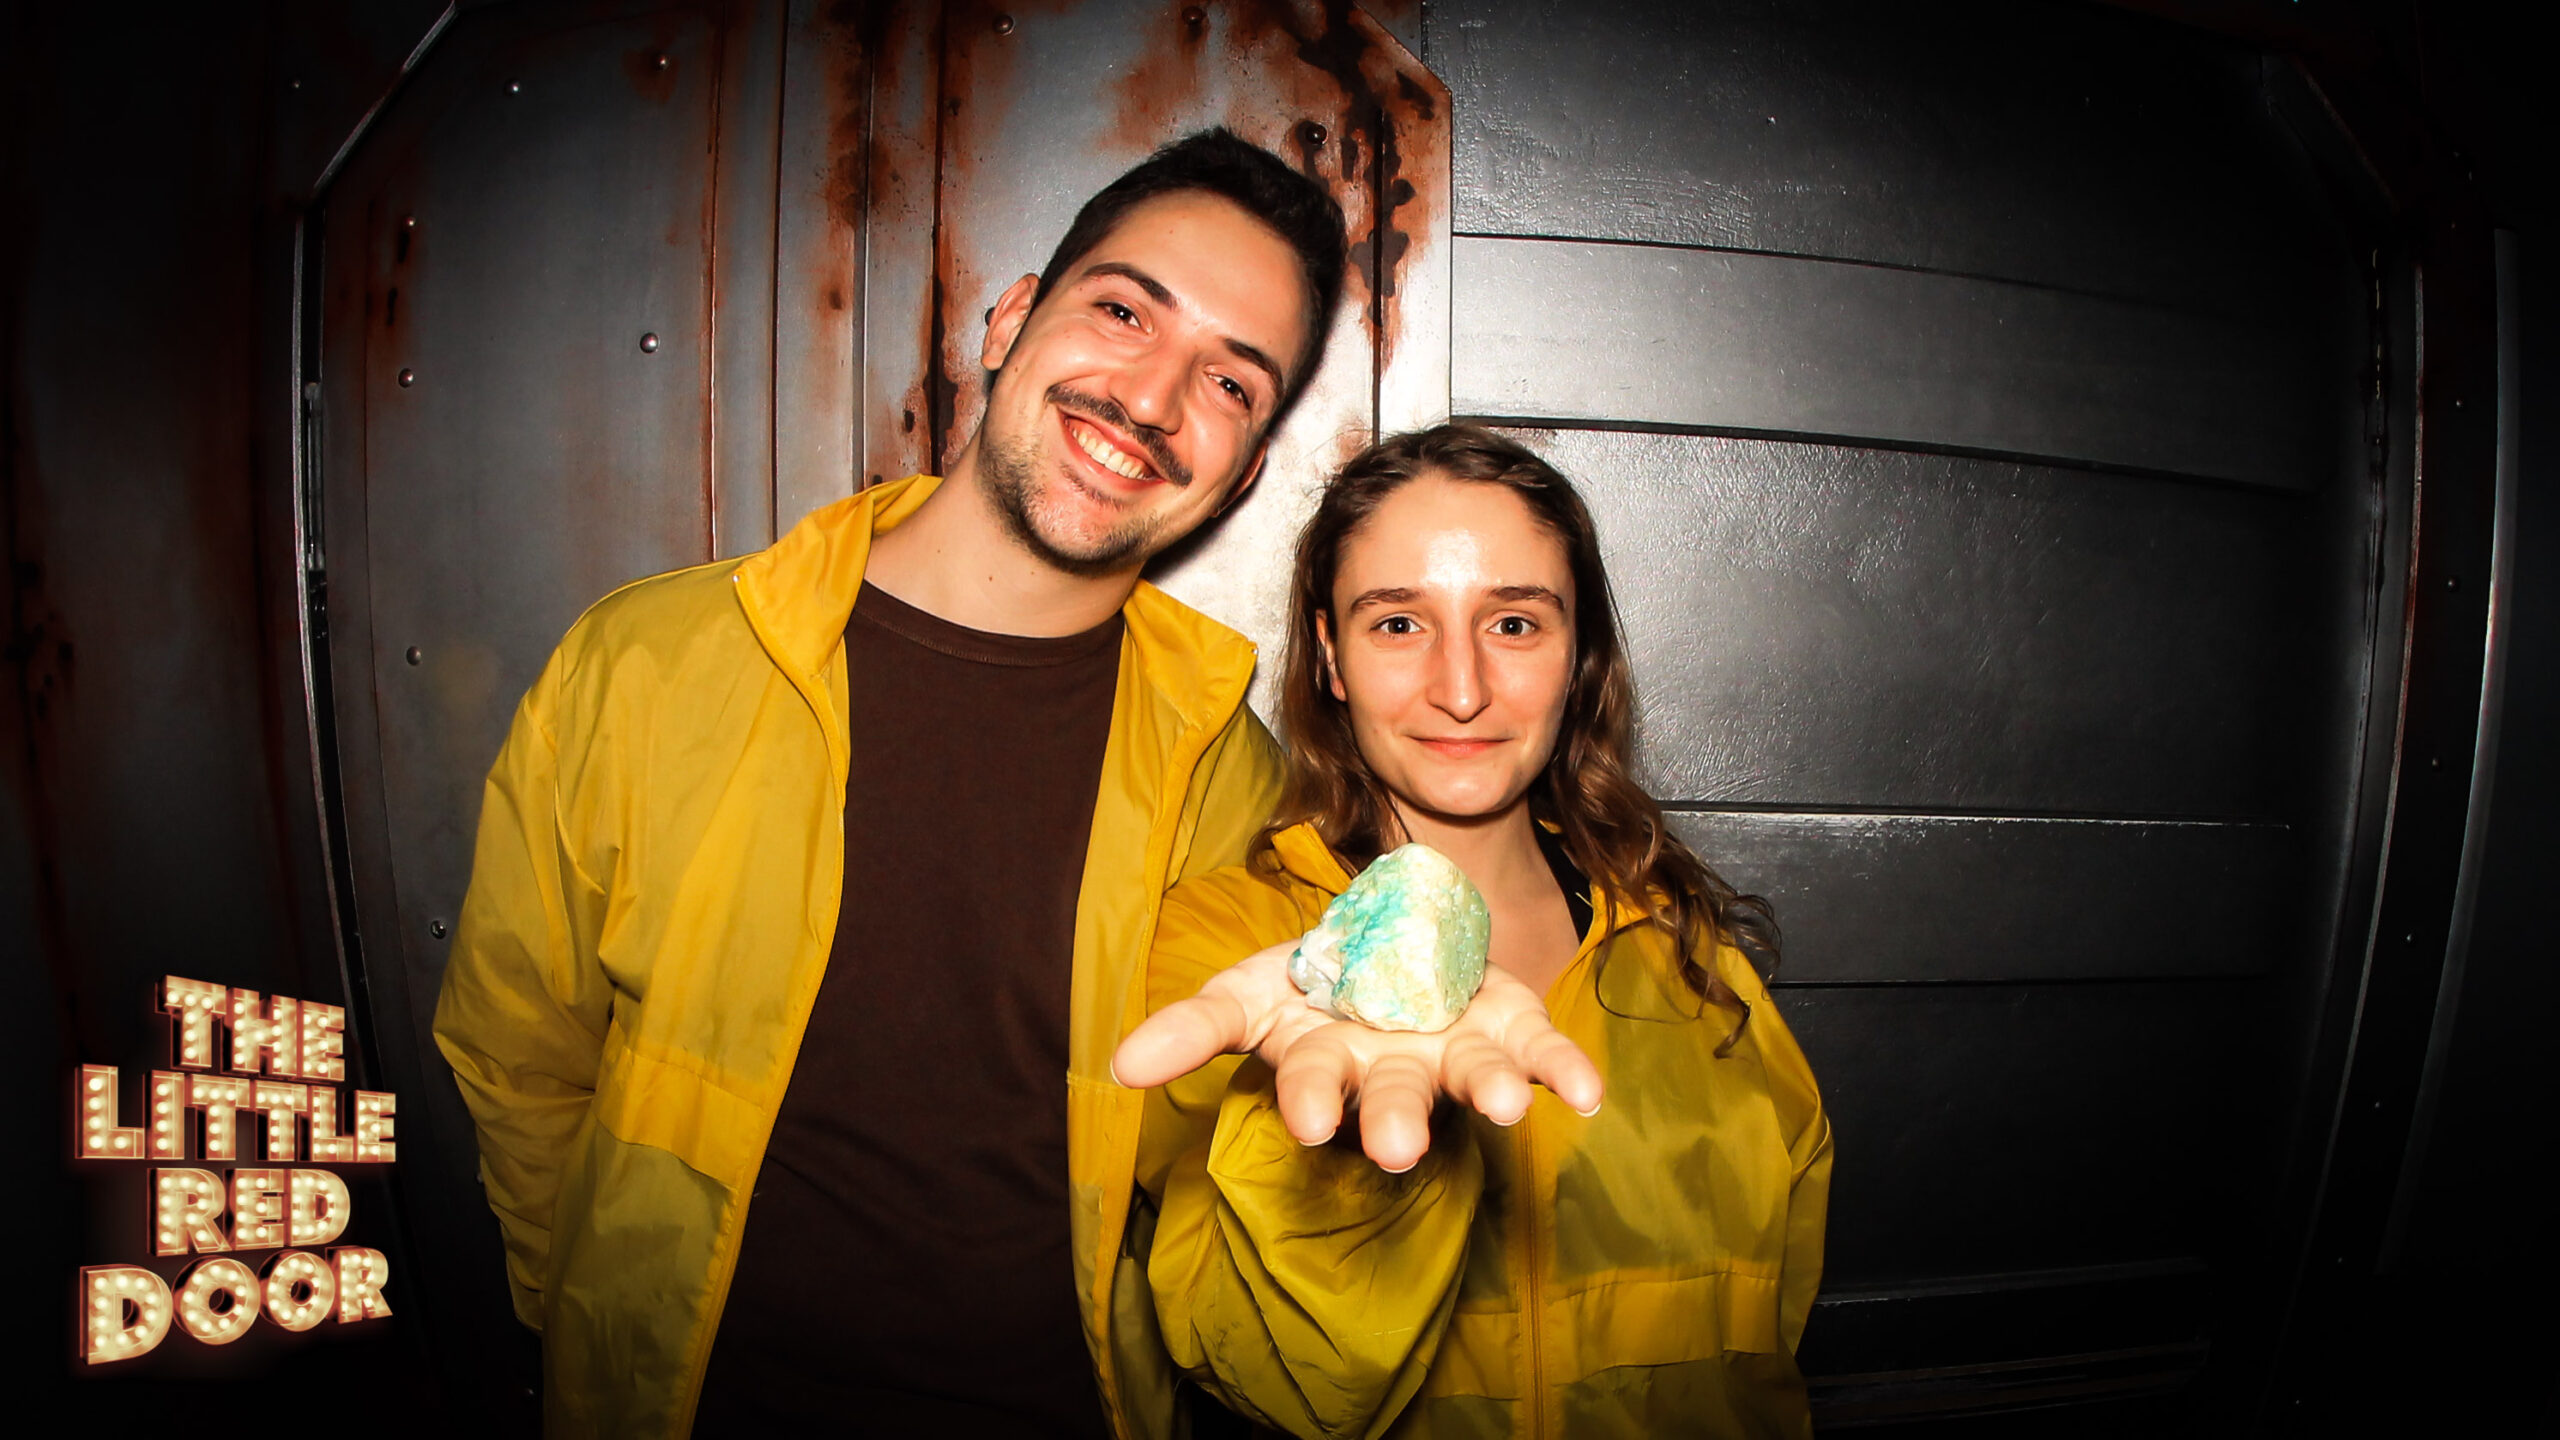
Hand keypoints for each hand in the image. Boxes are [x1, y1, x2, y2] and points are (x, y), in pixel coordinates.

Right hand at [1112, 938, 1603, 1172]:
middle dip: (1396, 1120)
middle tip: (1398, 1149)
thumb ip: (1192, 1029)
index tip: (1310, 1121)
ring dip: (1489, 1092)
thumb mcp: (1246, 994)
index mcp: (1326, 1061)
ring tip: (1507, 1108)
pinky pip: (1538, 1051)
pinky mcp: (1508, 1024)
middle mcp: (1392, 1068)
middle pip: (1393, 1097)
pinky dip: (1564, 1070)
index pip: (1312, 1085)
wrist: (1392, 944)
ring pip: (1470, 1076)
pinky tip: (1587, 1095)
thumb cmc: (1310, 987)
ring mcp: (1452, 1049)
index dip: (1311, 1099)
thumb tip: (1119, 1068)